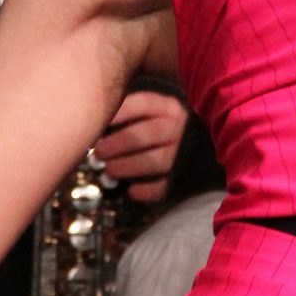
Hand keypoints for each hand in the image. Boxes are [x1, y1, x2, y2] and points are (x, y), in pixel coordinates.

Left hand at [95, 86, 187, 205]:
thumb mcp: (152, 114)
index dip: (120, 113)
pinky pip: (168, 185)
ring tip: (110, 170)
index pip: (144, 104)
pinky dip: (149, 190)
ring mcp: (187, 152)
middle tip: (99, 152)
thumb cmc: (161, 130)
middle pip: (149, 133)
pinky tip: (132, 192)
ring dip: (130, 166)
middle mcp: (182, 127)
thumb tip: (95, 122)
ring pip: (158, 160)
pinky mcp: (188, 177)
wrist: (200, 150)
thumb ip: (129, 114)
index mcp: (170, 107)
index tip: (100, 123)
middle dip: (120, 143)